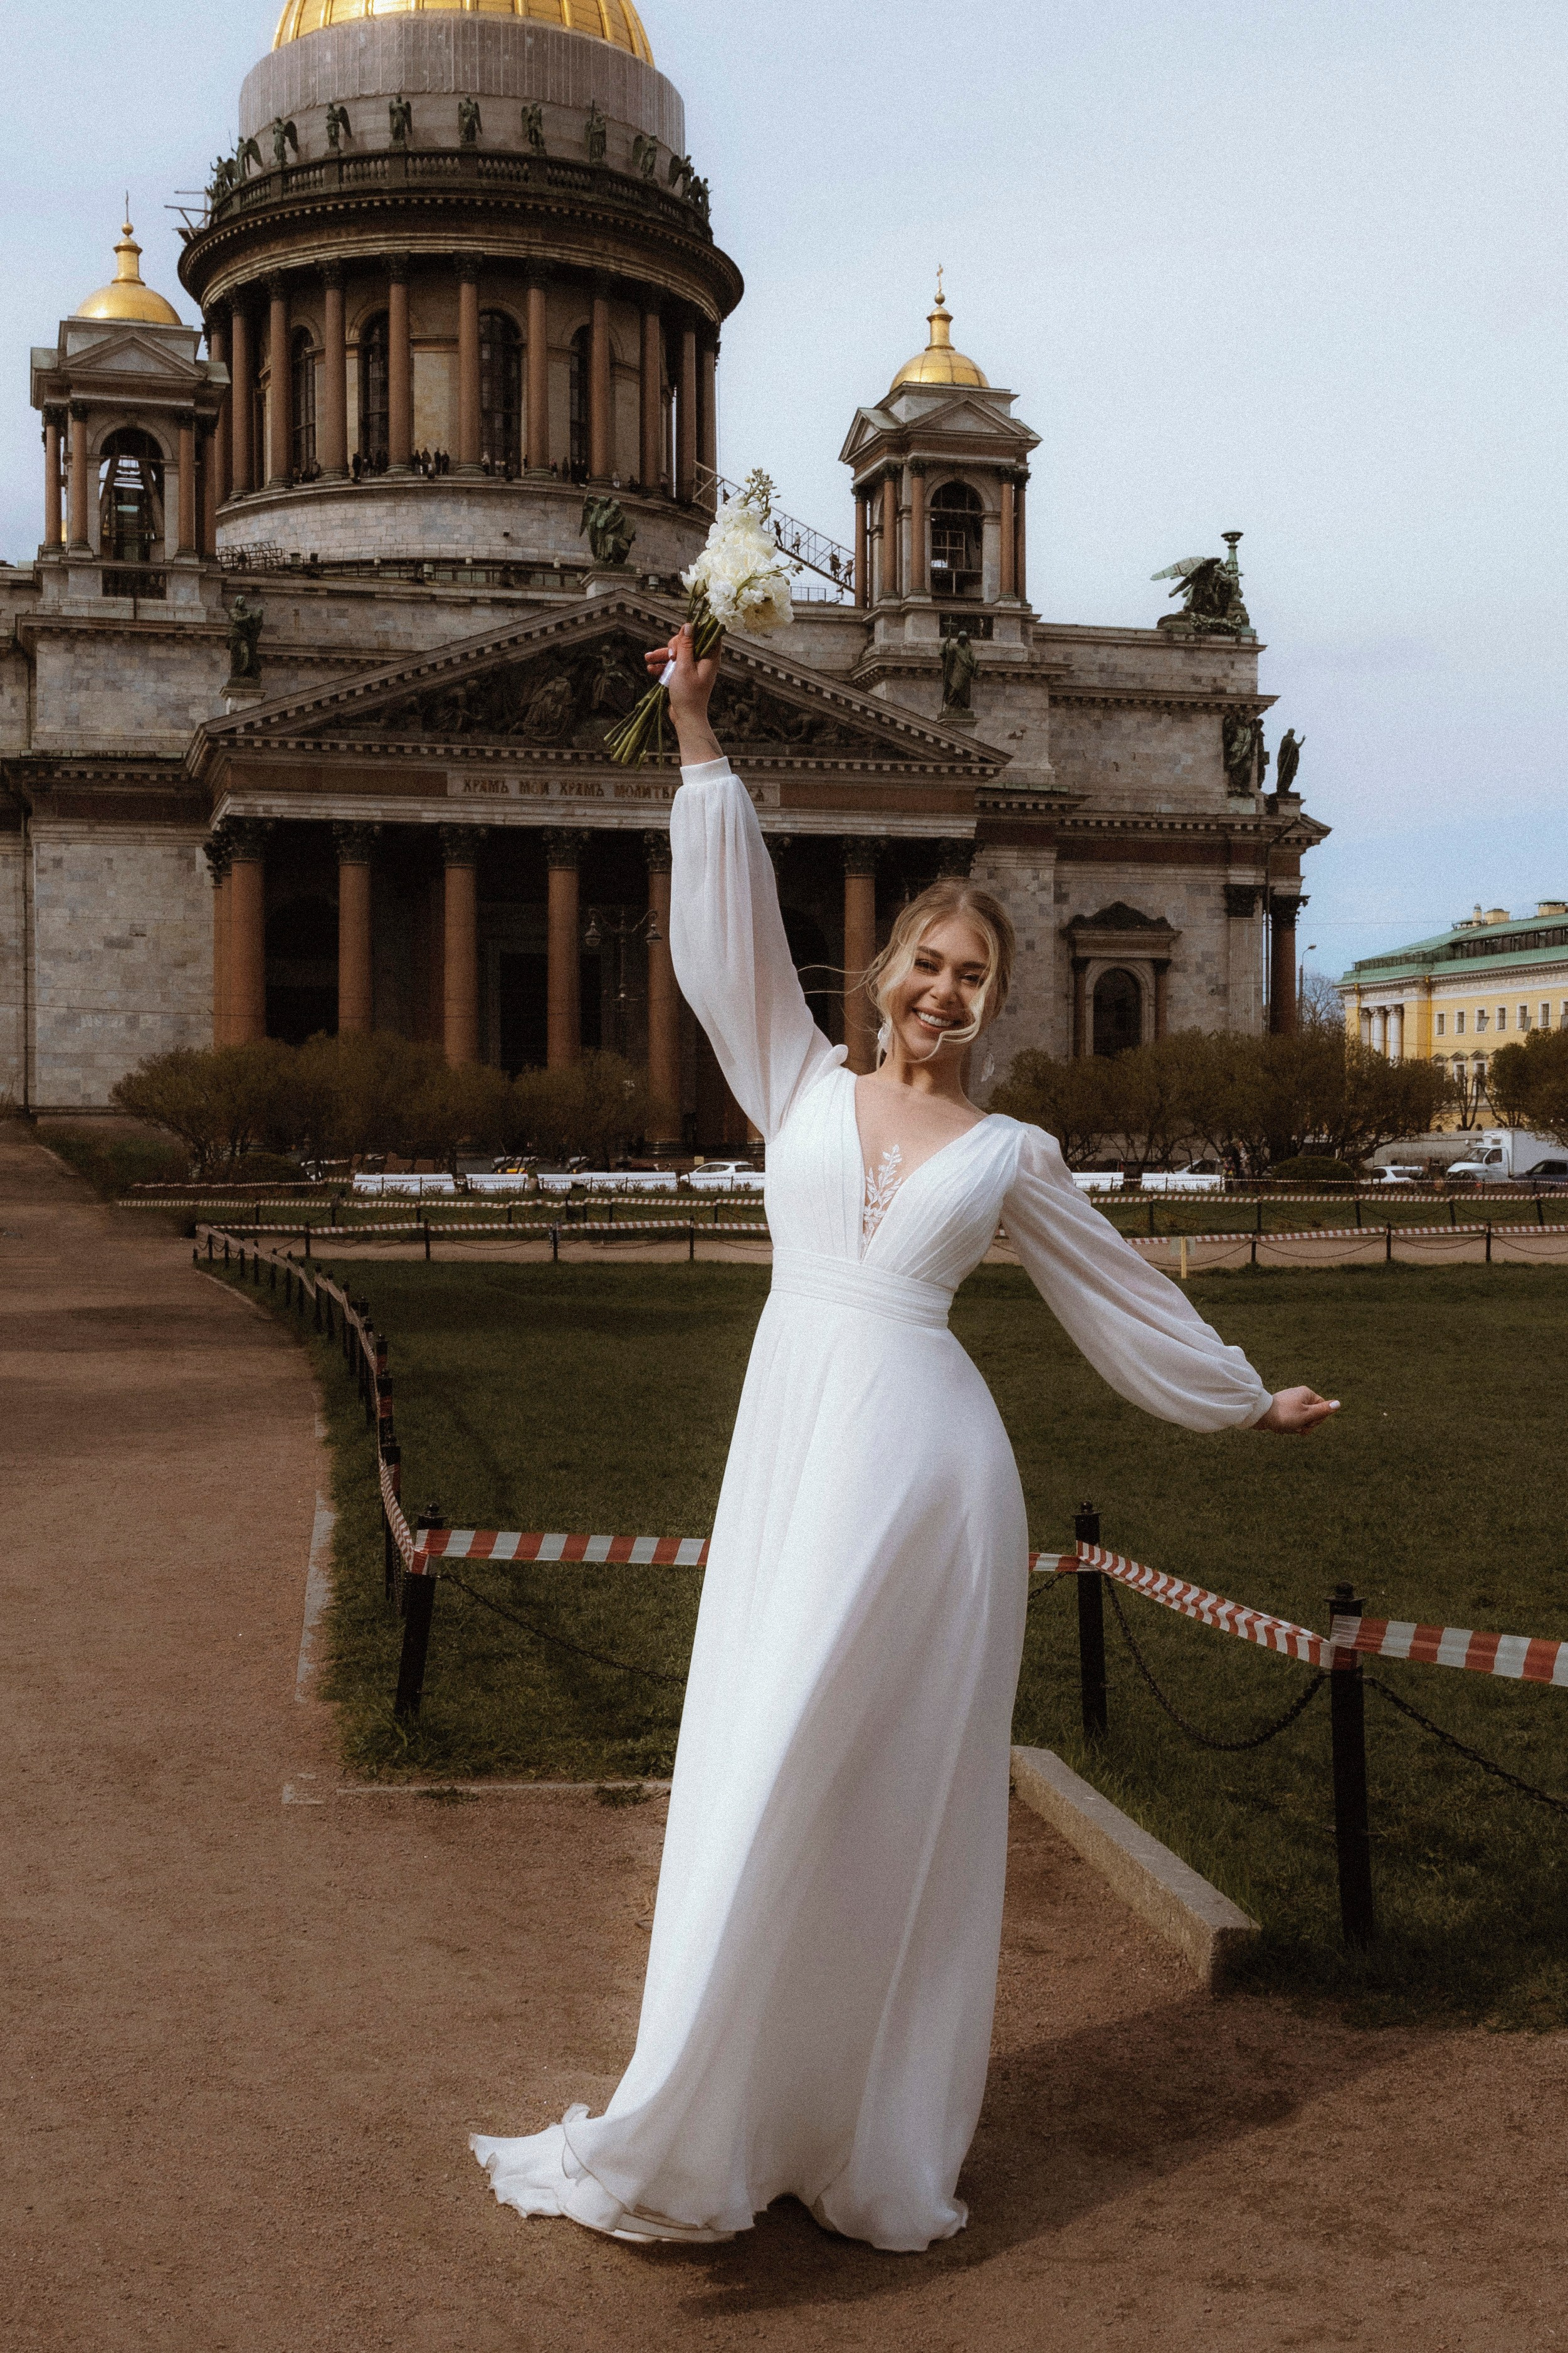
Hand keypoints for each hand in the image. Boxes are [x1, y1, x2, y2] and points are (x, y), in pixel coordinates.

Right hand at [645, 624, 722, 764]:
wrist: (685, 718)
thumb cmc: (688, 694)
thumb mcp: (684, 667)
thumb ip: (686, 646)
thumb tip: (689, 626)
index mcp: (709, 657)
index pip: (708, 634)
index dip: (696, 631)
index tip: (683, 635)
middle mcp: (702, 660)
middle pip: (688, 642)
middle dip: (674, 646)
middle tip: (671, 656)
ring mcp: (692, 668)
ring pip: (677, 653)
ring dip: (662, 655)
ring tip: (648, 658)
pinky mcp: (682, 675)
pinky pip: (672, 665)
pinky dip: (662, 666)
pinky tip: (650, 669)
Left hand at [1257, 1386, 1338, 1435]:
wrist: (1260, 1416)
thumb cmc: (1284, 1415)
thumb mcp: (1307, 1414)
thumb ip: (1323, 1410)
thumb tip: (1339, 1403)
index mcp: (1307, 1393)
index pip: (1322, 1408)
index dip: (1317, 1420)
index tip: (1308, 1423)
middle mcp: (1299, 1395)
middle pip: (1312, 1414)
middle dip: (1306, 1425)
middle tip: (1297, 1428)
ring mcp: (1290, 1401)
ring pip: (1301, 1419)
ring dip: (1296, 1427)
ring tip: (1287, 1427)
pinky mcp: (1282, 1408)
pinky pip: (1291, 1419)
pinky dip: (1288, 1426)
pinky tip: (1281, 1427)